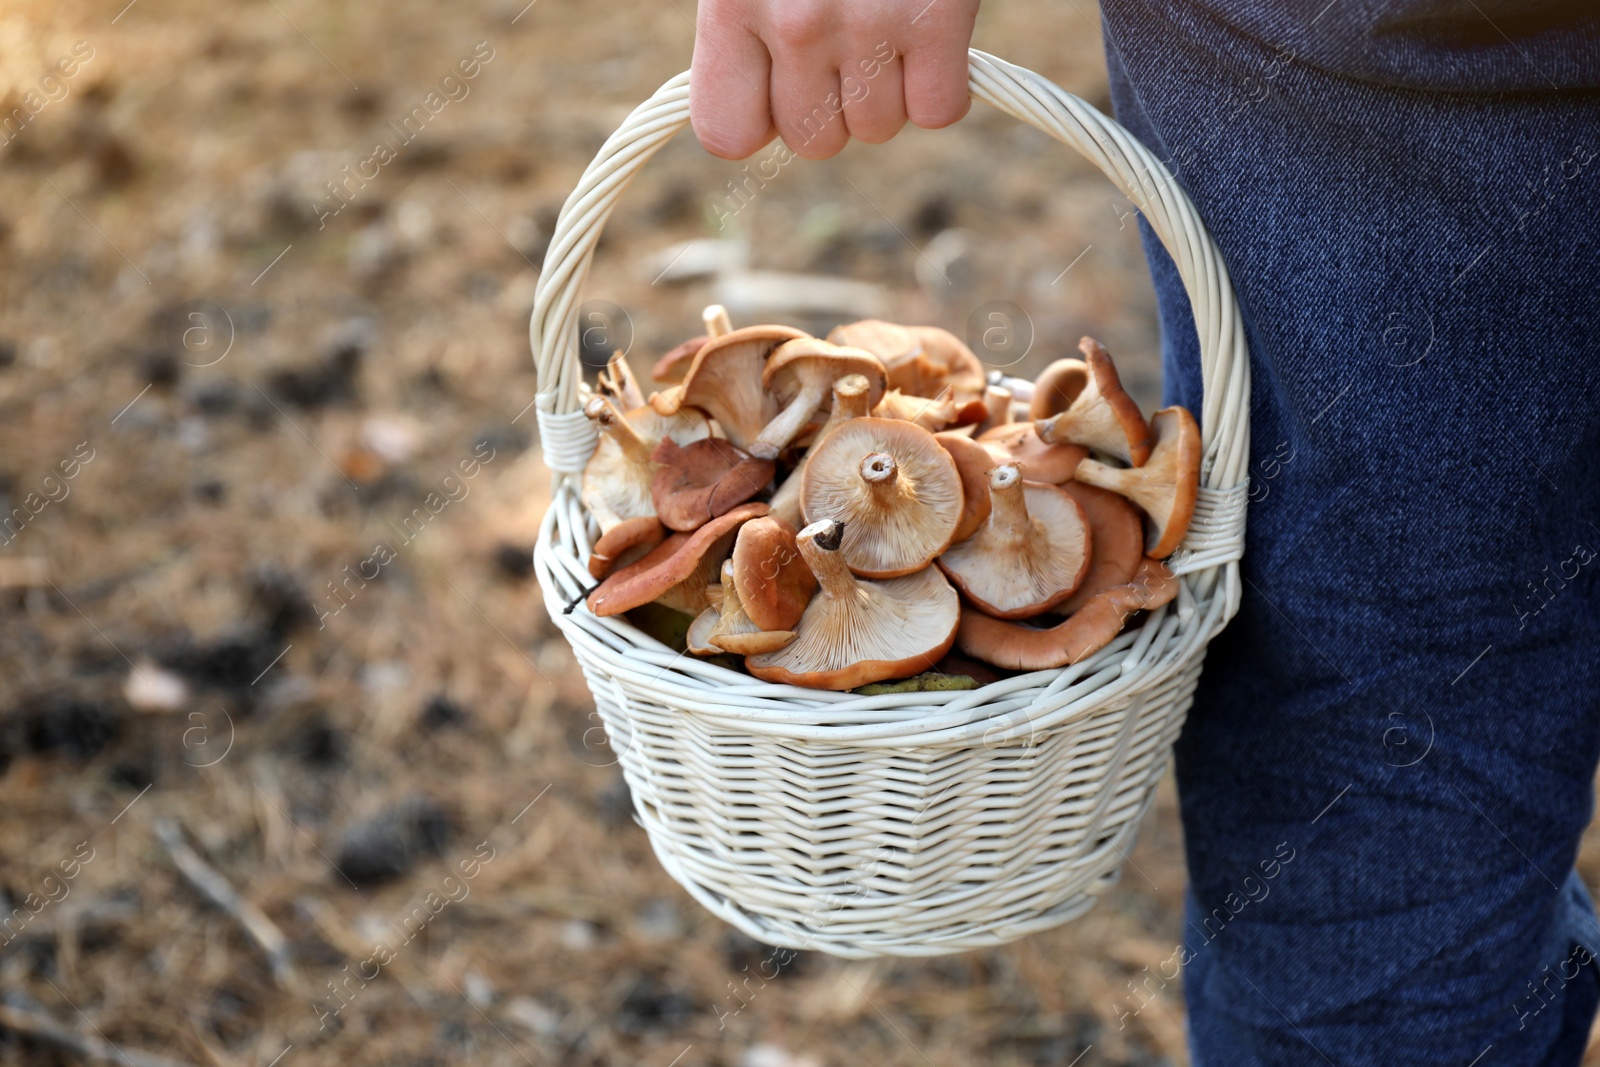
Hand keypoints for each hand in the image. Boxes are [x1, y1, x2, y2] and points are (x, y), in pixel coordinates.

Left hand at [690, 0, 981, 160]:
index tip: (776, 85)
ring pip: (876, 130)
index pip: (727, 134)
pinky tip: (930, 33)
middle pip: (813, 142)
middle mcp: (795, 22)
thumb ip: (747, 33)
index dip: (757, 119)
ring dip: (888, 90)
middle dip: (832, 105)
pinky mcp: (938, 19)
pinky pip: (937, 111)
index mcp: (732, 4)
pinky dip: (942, 83)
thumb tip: (751, 116)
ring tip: (887, 21)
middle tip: (845, 40)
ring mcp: (870, 24)